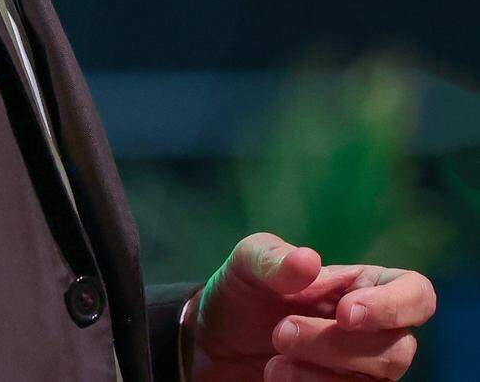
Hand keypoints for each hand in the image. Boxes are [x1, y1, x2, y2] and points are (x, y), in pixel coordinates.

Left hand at [184, 232, 436, 380]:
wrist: (212, 344)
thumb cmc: (241, 293)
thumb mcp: (246, 264)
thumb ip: (274, 259)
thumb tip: (310, 261)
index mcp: (361, 286)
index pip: (416, 293)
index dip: (395, 306)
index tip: (346, 313)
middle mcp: (371, 332)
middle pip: (397, 349)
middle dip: (336, 345)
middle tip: (281, 332)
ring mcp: (359, 372)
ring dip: (322, 373)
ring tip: (274, 362)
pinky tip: (276, 376)